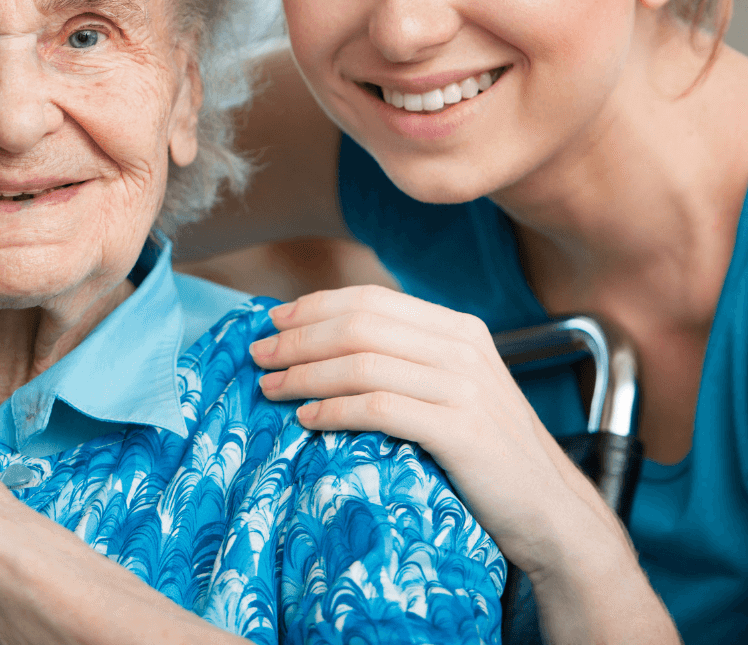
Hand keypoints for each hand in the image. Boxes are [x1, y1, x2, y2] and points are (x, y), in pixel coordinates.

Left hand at [249, 285, 621, 574]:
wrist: (553, 514)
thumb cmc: (487, 454)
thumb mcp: (452, 389)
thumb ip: (405, 359)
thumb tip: (326, 341)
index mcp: (457, 328)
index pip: (371, 298)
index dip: (314, 306)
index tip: (274, 323)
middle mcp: (462, 348)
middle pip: (359, 324)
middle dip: (299, 338)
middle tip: (259, 356)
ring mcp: (465, 388)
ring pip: (363, 362)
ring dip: (306, 374)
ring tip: (271, 388)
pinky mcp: (462, 430)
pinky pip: (380, 408)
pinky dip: (334, 410)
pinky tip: (308, 419)